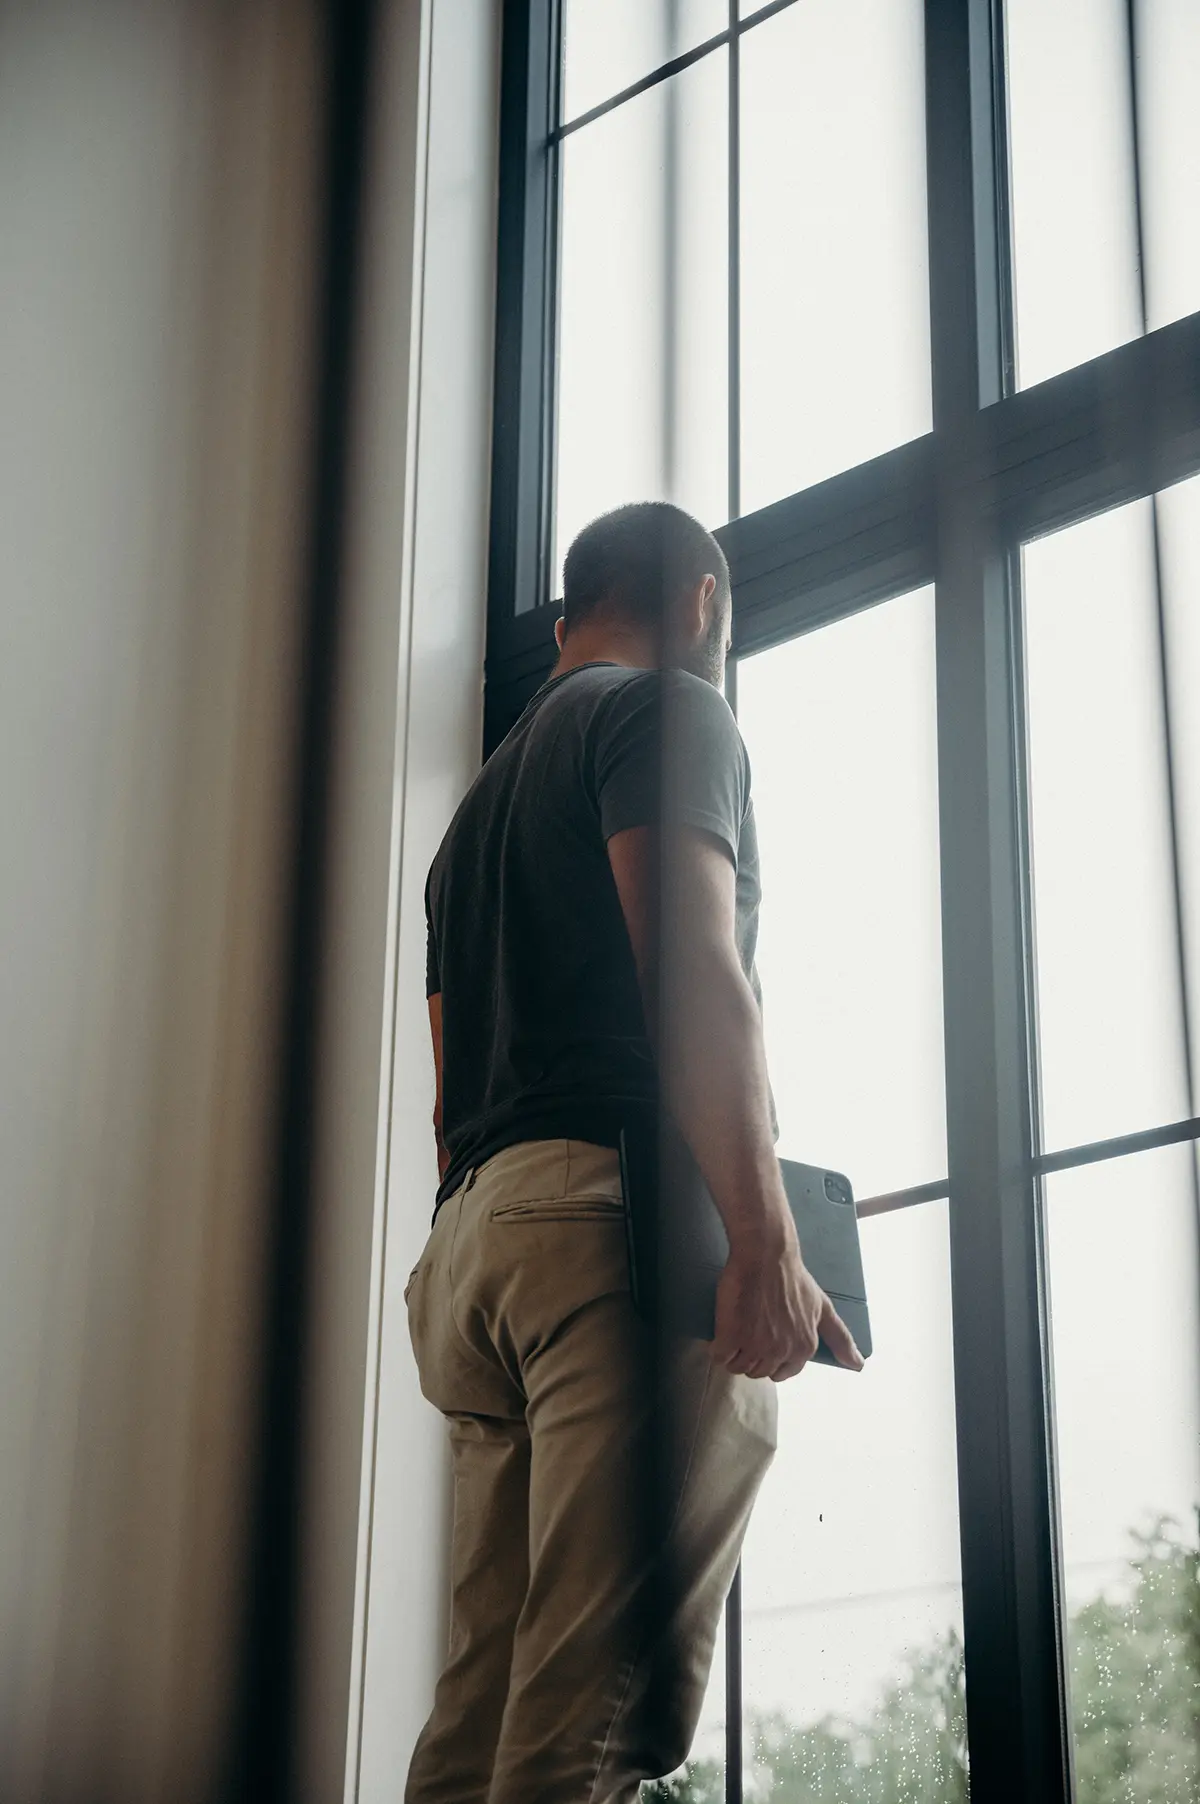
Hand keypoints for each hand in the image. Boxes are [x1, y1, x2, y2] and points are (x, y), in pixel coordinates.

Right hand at [711, 1229, 863, 1381]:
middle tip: (748, 1331)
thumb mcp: (823, 1307)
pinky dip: (717, 1348)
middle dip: (752, 1356)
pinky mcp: (730, 1337)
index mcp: (803, 1348)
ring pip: (738, 1367)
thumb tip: (859, 1367)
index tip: (764, 1340)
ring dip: (733, 1354)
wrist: (766, 1255)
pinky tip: (720, 1333)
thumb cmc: (794, 1278)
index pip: (782, 1373)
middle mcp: (781, 1351)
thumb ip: (840, 1339)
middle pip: (759, 1371)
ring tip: (734, 1330)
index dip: (772, 1359)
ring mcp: (754, 1346)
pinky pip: (719, 1356)